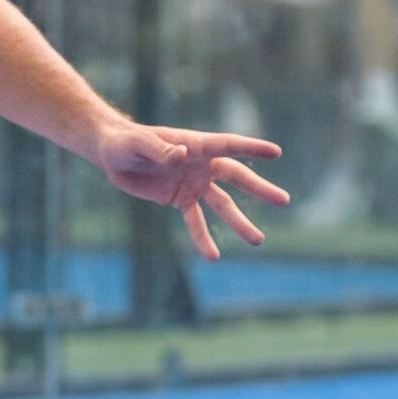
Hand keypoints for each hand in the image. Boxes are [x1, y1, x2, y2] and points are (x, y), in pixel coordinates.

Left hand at [93, 119, 287, 256]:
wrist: (113, 155)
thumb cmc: (126, 142)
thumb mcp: (138, 144)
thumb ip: (160, 150)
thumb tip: (181, 156)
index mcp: (195, 145)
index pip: (228, 146)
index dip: (252, 148)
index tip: (276, 152)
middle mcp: (201, 164)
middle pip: (237, 177)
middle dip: (260, 189)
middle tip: (284, 201)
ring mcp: (194, 183)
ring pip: (223, 204)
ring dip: (239, 222)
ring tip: (258, 240)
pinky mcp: (180, 200)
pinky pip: (196, 221)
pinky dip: (203, 238)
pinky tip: (213, 256)